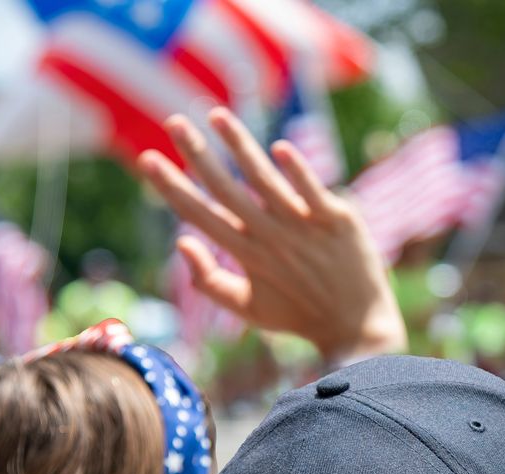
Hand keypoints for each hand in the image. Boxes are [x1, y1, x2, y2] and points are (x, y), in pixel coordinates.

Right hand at [138, 107, 406, 363]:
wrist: (358, 326)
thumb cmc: (299, 314)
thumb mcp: (248, 308)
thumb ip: (208, 281)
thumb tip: (180, 242)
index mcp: (247, 255)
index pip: (200, 214)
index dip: (171, 187)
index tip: (147, 158)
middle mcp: (272, 238)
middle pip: (227, 189)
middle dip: (198, 154)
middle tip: (174, 120)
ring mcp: (305, 227)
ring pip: (266, 180)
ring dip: (240, 146)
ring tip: (217, 115)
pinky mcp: (337, 220)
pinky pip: (312, 191)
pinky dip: (297, 171)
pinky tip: (279, 148)